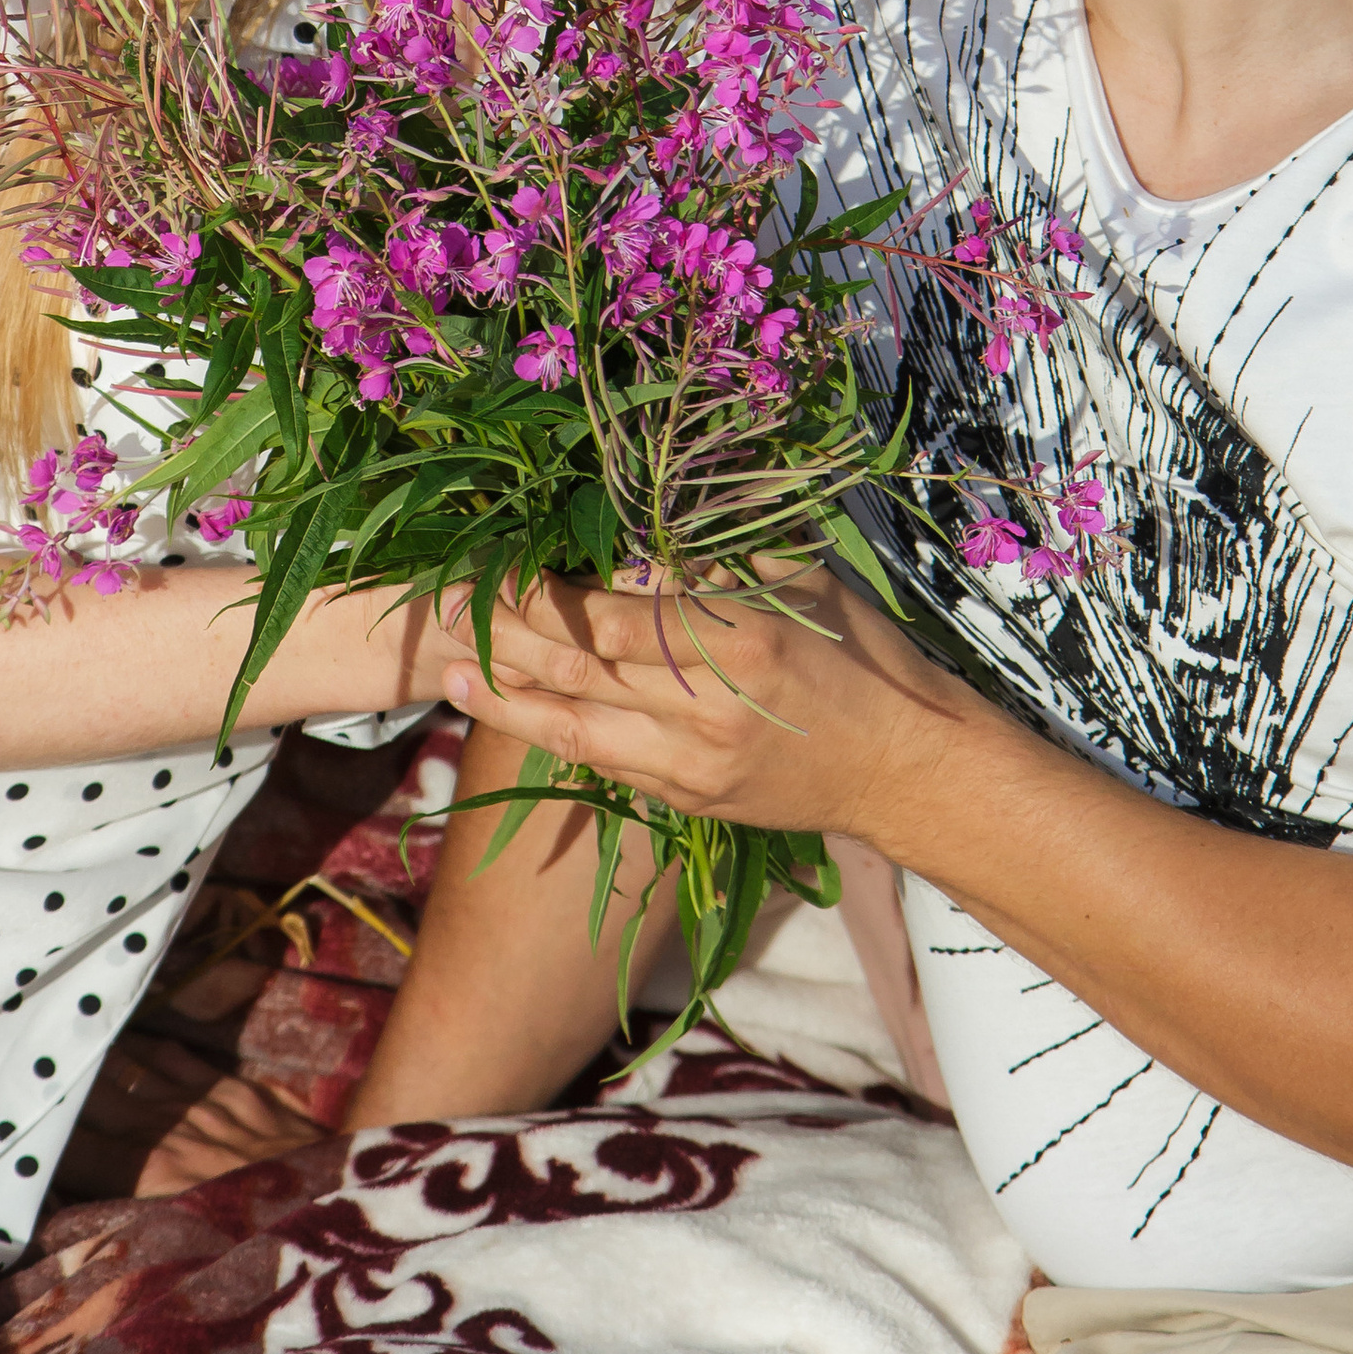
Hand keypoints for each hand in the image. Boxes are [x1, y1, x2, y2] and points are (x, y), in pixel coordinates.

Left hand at [439, 561, 981, 842]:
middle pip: (576, 671)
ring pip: (573, 730)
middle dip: (503, 635)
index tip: (498, 563)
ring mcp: (693, 766)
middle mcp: (704, 709)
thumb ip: (716, 565)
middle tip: (445, 601)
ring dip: (506, 699)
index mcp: (736, 639)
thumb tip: (629, 551)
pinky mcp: (691, 802)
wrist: (907, 767)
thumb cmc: (862, 655)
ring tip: (448, 671)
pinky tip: (519, 712)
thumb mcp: (801, 582)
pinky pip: (606, 764)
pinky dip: (557, 736)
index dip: (543, 593)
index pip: (609, 617)